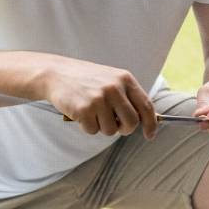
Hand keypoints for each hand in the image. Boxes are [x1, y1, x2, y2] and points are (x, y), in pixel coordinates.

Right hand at [41, 57, 156, 139]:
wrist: (57, 73)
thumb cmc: (86, 79)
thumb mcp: (111, 80)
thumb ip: (127, 96)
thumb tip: (144, 120)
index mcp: (125, 79)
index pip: (146, 106)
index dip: (151, 123)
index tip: (150, 134)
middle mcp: (114, 88)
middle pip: (131, 123)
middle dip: (124, 129)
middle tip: (115, 125)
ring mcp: (99, 98)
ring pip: (111, 130)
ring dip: (102, 127)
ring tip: (92, 112)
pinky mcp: (84, 109)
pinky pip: (93, 131)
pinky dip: (87, 127)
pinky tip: (81, 113)